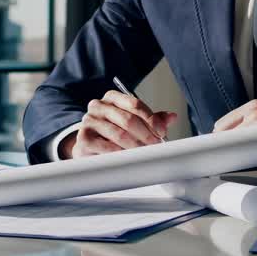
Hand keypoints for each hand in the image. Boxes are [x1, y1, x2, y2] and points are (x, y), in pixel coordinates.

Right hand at [60, 90, 178, 158]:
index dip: (151, 118)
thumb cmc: (112, 131)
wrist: (88, 145)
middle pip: (128, 119)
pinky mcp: (84, 139)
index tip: (161, 131)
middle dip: (146, 134)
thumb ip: (151, 119)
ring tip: (145, 153)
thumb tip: (172, 117)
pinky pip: (107, 147)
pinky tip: (129, 158)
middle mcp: (98, 106)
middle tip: (156, 145)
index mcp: (112, 97)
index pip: (134, 103)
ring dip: (136, 146)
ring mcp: (89, 121)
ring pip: (119, 134)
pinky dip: (121, 154)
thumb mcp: (132, 121)